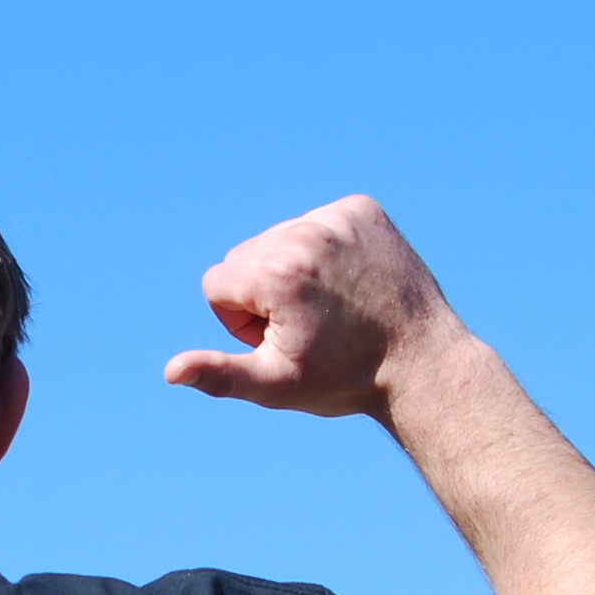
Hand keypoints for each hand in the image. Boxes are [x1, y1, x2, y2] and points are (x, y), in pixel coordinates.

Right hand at [162, 195, 472, 420]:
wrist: (423, 362)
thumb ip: (219, 374)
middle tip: (310, 324)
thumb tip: (171, 371)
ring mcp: (338, 218)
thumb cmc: (345, 379)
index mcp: (276, 275)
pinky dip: (324, 249)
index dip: (241, 321)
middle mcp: (304, 235)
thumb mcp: (276, 384)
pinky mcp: (362, 210)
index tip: (283, 338)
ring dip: (292, 269)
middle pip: (244, 257)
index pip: (215, 284)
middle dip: (262, 291)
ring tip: (333, 304)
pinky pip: (316, 222)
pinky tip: (350, 280)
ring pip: (278, 237)